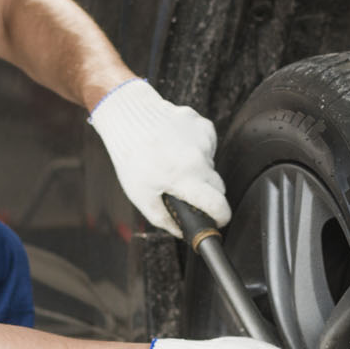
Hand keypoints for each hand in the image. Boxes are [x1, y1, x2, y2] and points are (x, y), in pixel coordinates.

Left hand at [88, 78, 228, 236]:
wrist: (128, 115)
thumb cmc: (131, 157)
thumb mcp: (141, 196)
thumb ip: (164, 219)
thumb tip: (182, 232)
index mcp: (185, 177)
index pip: (218, 204)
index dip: (221, 217)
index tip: (219, 221)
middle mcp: (199, 158)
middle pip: (217, 186)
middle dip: (207, 194)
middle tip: (185, 192)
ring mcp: (203, 139)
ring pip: (210, 165)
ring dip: (197, 169)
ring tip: (171, 162)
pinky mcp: (203, 125)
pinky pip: (206, 146)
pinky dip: (195, 150)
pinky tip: (176, 147)